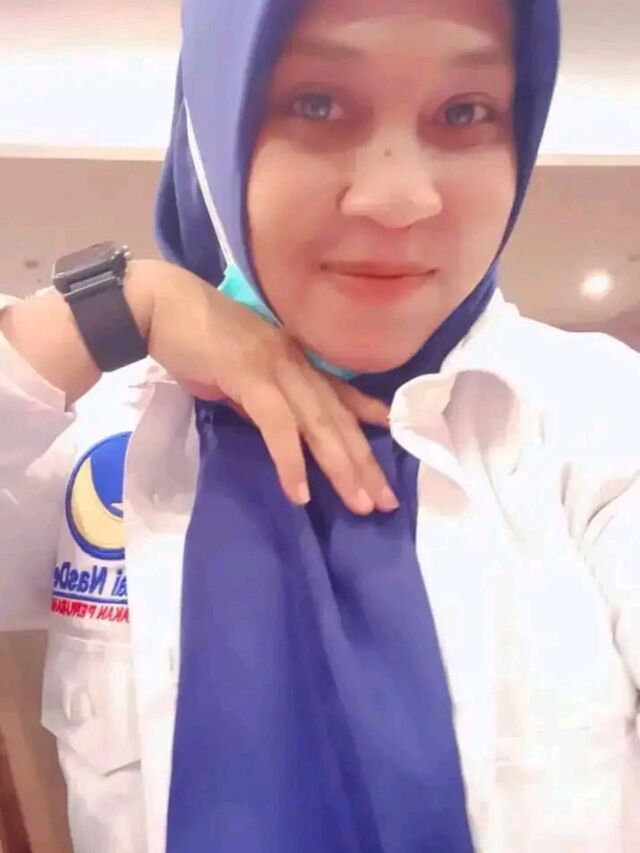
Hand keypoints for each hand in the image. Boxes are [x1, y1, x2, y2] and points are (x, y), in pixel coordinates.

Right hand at [137, 260, 398, 514]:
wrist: (157, 305)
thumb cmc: (193, 339)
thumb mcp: (238, 375)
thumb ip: (261, 402)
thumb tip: (279, 433)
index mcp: (292, 359)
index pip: (338, 391)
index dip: (368, 411)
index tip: (392, 432)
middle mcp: (294, 361)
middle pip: (338, 416)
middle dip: (364, 460)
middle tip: (386, 500)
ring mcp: (275, 366)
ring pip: (319, 422)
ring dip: (340, 466)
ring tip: (359, 504)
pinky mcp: (249, 375)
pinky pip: (278, 424)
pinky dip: (291, 459)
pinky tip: (299, 492)